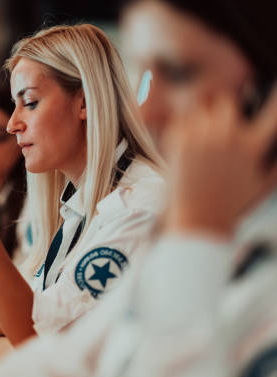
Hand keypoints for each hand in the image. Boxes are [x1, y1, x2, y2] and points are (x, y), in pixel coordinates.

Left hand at [163, 87, 276, 237]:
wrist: (197, 221)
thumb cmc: (231, 207)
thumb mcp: (264, 186)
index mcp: (252, 146)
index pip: (272, 113)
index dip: (276, 98)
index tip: (276, 86)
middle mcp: (228, 137)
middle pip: (226, 100)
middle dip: (222, 109)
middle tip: (215, 123)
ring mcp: (201, 138)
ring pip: (199, 109)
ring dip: (199, 118)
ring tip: (198, 140)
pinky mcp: (178, 142)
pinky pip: (179, 122)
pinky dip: (181, 129)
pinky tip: (183, 146)